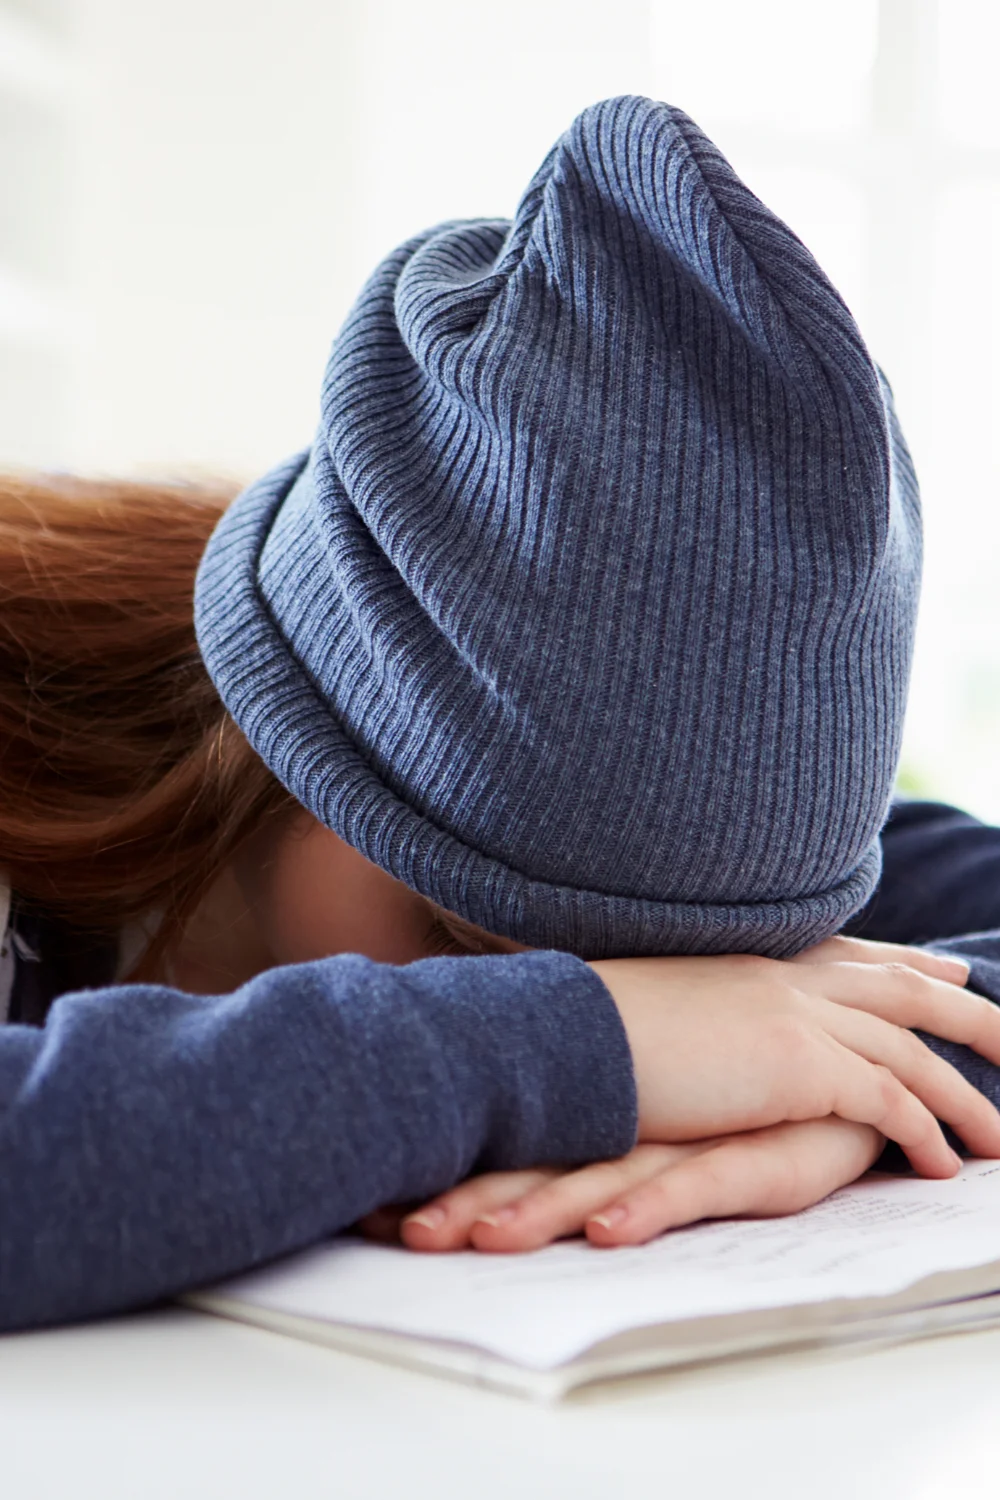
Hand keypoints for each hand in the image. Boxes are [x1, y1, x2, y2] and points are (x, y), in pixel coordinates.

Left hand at [360, 1116, 884, 1251]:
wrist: (844, 1052)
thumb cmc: (738, 1093)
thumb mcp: (650, 1109)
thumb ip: (579, 1123)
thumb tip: (488, 1138)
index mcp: (599, 1105)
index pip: (509, 1141)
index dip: (446, 1169)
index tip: (376, 1202)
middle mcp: (632, 1116)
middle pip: (537, 1161)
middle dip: (466, 1198)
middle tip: (398, 1229)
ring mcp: (690, 1133)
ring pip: (602, 1176)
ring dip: (540, 1209)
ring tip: (482, 1239)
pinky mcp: (753, 1154)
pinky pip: (692, 1186)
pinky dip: (647, 1211)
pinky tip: (609, 1233)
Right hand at [588, 938, 999, 1175]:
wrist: (568, 1035)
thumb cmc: (589, 1029)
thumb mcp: (657, 1002)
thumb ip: (700, 1007)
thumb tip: (700, 1025)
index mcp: (751, 957)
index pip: (847, 953)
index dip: (901, 959)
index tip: (941, 965)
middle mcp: (784, 976)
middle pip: (900, 985)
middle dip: (964, 1008)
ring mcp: (797, 1014)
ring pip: (911, 1046)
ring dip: (963, 1091)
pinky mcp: (800, 1063)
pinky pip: (888, 1098)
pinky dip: (924, 1130)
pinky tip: (944, 1164)